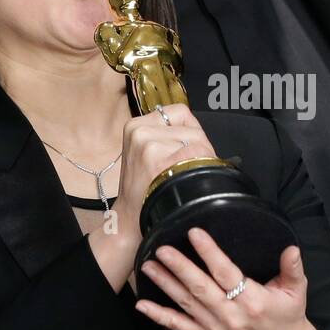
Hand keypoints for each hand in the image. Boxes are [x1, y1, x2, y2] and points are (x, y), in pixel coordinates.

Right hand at [110, 103, 215, 237]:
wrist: (129, 217)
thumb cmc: (142, 188)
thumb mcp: (144, 152)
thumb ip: (165, 135)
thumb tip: (193, 128)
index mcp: (136, 125)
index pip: (180, 113)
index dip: (190, 133)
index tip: (185, 151)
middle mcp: (139, 130)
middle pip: (192, 129)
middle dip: (199, 149)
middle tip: (186, 170)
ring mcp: (147, 143)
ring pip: (197, 141)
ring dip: (201, 160)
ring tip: (185, 176)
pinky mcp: (157, 158)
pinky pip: (196, 154)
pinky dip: (200, 167)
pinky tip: (185, 180)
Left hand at [136, 228, 320, 329]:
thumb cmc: (288, 315)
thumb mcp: (297, 290)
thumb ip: (292, 268)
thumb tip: (291, 248)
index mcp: (253, 301)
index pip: (227, 274)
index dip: (210, 253)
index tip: (195, 233)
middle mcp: (232, 316)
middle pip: (201, 288)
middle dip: (179, 267)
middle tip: (162, 249)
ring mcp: (217, 329)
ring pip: (186, 304)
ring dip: (165, 284)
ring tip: (148, 266)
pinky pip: (180, 327)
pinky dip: (160, 316)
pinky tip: (142, 305)